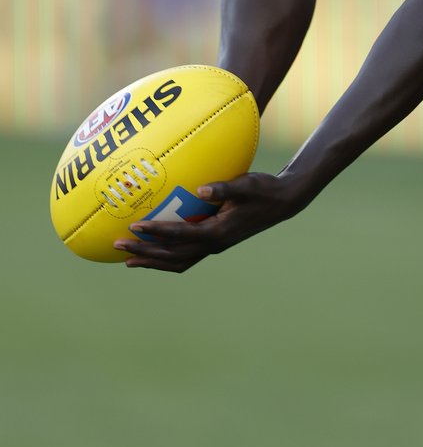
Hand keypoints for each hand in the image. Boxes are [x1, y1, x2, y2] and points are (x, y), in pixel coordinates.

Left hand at [112, 171, 298, 272]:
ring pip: (176, 262)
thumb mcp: (246, 184)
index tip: (135, 227)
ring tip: (127, 260)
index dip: (156, 233)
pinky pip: (184, 257)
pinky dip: (165, 258)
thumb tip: (201, 188)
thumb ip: (224, 187)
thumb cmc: (263, 189)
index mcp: (218, 233)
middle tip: (117, 246)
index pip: (180, 236)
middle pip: (171, 256)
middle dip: (144, 253)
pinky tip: (153, 250)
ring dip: (151, 261)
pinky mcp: (214, 243)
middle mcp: (213, 245)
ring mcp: (213, 247)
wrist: (281, 203)